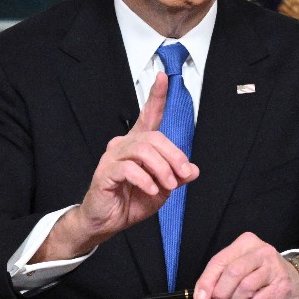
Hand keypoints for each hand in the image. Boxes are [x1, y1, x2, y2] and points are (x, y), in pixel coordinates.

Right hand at [35, 72, 198, 260]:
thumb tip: (193, 170)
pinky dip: (145, 179)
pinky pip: (129, 168)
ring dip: (162, 168)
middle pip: (154, 137)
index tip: (164, 77)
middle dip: (174, 156)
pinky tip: (152, 190)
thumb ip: (176, 177)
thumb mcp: (162, 190)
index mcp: (138, 144)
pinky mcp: (105, 171)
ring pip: (143, 150)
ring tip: (167, 185)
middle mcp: (124, 144)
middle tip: (183, 175)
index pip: (148, 115)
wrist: (107, 222)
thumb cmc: (131, 201)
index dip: (156, 96)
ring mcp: (112, 156)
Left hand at [192, 232, 298, 298]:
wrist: (296, 283)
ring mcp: (274, 267)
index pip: (220, 260)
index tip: (200, 298)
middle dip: (221, 293)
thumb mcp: (240, 267)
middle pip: (233, 273)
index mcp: (246, 242)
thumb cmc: (262, 275)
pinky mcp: (283, 285)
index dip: (207, 281)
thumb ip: (219, 277)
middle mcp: (261, 251)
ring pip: (245, 287)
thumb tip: (201, 296)